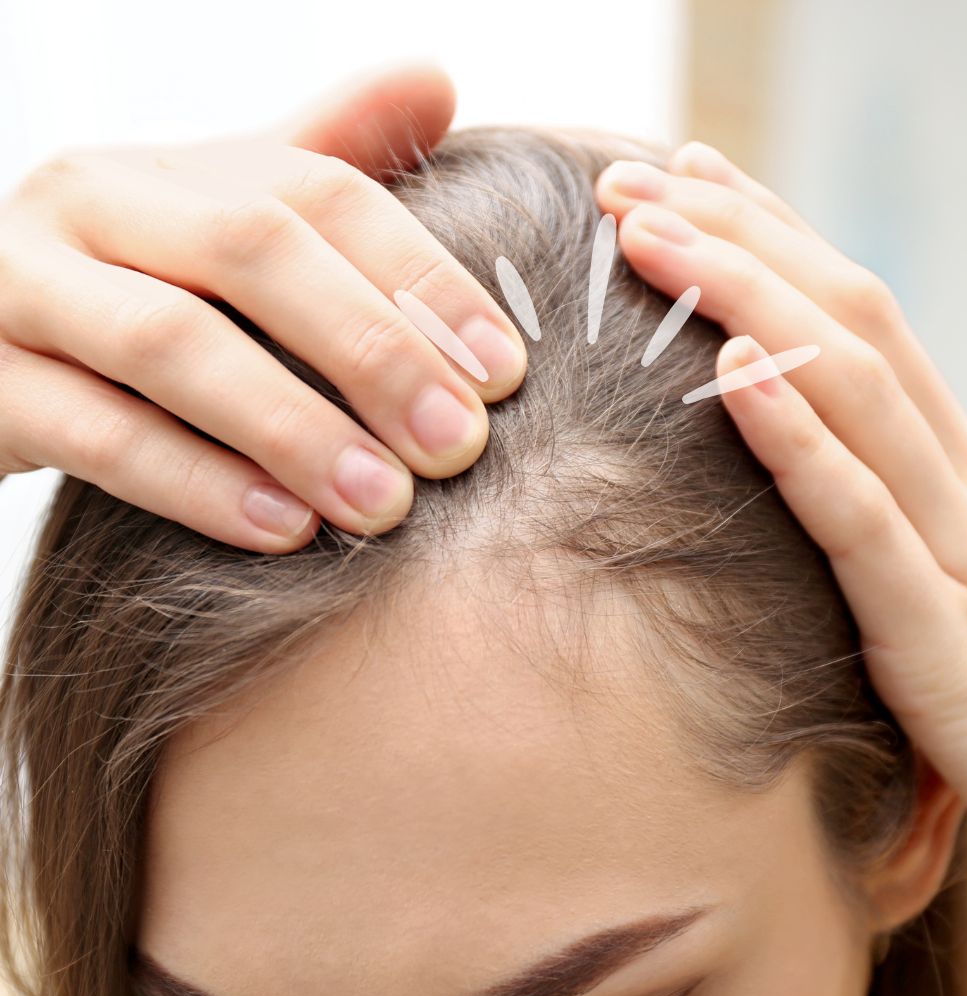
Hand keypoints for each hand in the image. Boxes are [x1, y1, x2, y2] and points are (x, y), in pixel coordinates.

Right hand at [0, 63, 526, 551]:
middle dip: (370, 349)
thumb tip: (438, 78)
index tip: (504, 371)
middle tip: (456, 446)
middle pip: (251, 251)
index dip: (423, 278)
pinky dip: (197, 484)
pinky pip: (93, 434)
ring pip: (169, 345)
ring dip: (292, 428)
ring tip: (382, 504)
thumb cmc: (140, 293)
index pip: (321, 193)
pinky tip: (284, 531)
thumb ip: (326, 161)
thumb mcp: (227, 225)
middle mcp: (94, 202)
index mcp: (175, 168)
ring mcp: (22, 288)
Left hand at [595, 143, 966, 932]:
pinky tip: (734, 375)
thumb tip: (784, 458)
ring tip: (655, 235)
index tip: (688, 185)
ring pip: (850, 390)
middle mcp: (954, 482)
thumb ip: (875, 517)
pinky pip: (862, 518)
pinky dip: (797, 439)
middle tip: (634, 179)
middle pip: (845, 323)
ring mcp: (954, 549)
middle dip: (739, 240)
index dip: (771, 244)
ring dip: (746, 303)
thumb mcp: (940, 585)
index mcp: (948, 470)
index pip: (854, 323)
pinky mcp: (943, 636)